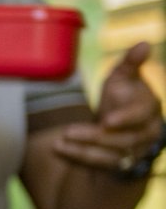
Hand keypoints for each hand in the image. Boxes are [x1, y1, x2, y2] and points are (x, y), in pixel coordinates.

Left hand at [55, 42, 161, 173]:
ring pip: (112, 155)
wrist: (121, 122)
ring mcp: (136, 151)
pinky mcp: (121, 165)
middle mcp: (147, 133)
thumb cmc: (123, 94)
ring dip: (84, 149)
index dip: (126, 118)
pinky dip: (80, 158)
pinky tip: (59, 149)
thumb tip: (144, 43)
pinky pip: (101, 165)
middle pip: (124, 139)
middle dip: (95, 136)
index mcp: (149, 109)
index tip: (107, 121)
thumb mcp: (123, 77)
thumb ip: (130, 63)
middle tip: (68, 131)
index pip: (141, 116)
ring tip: (59, 141)